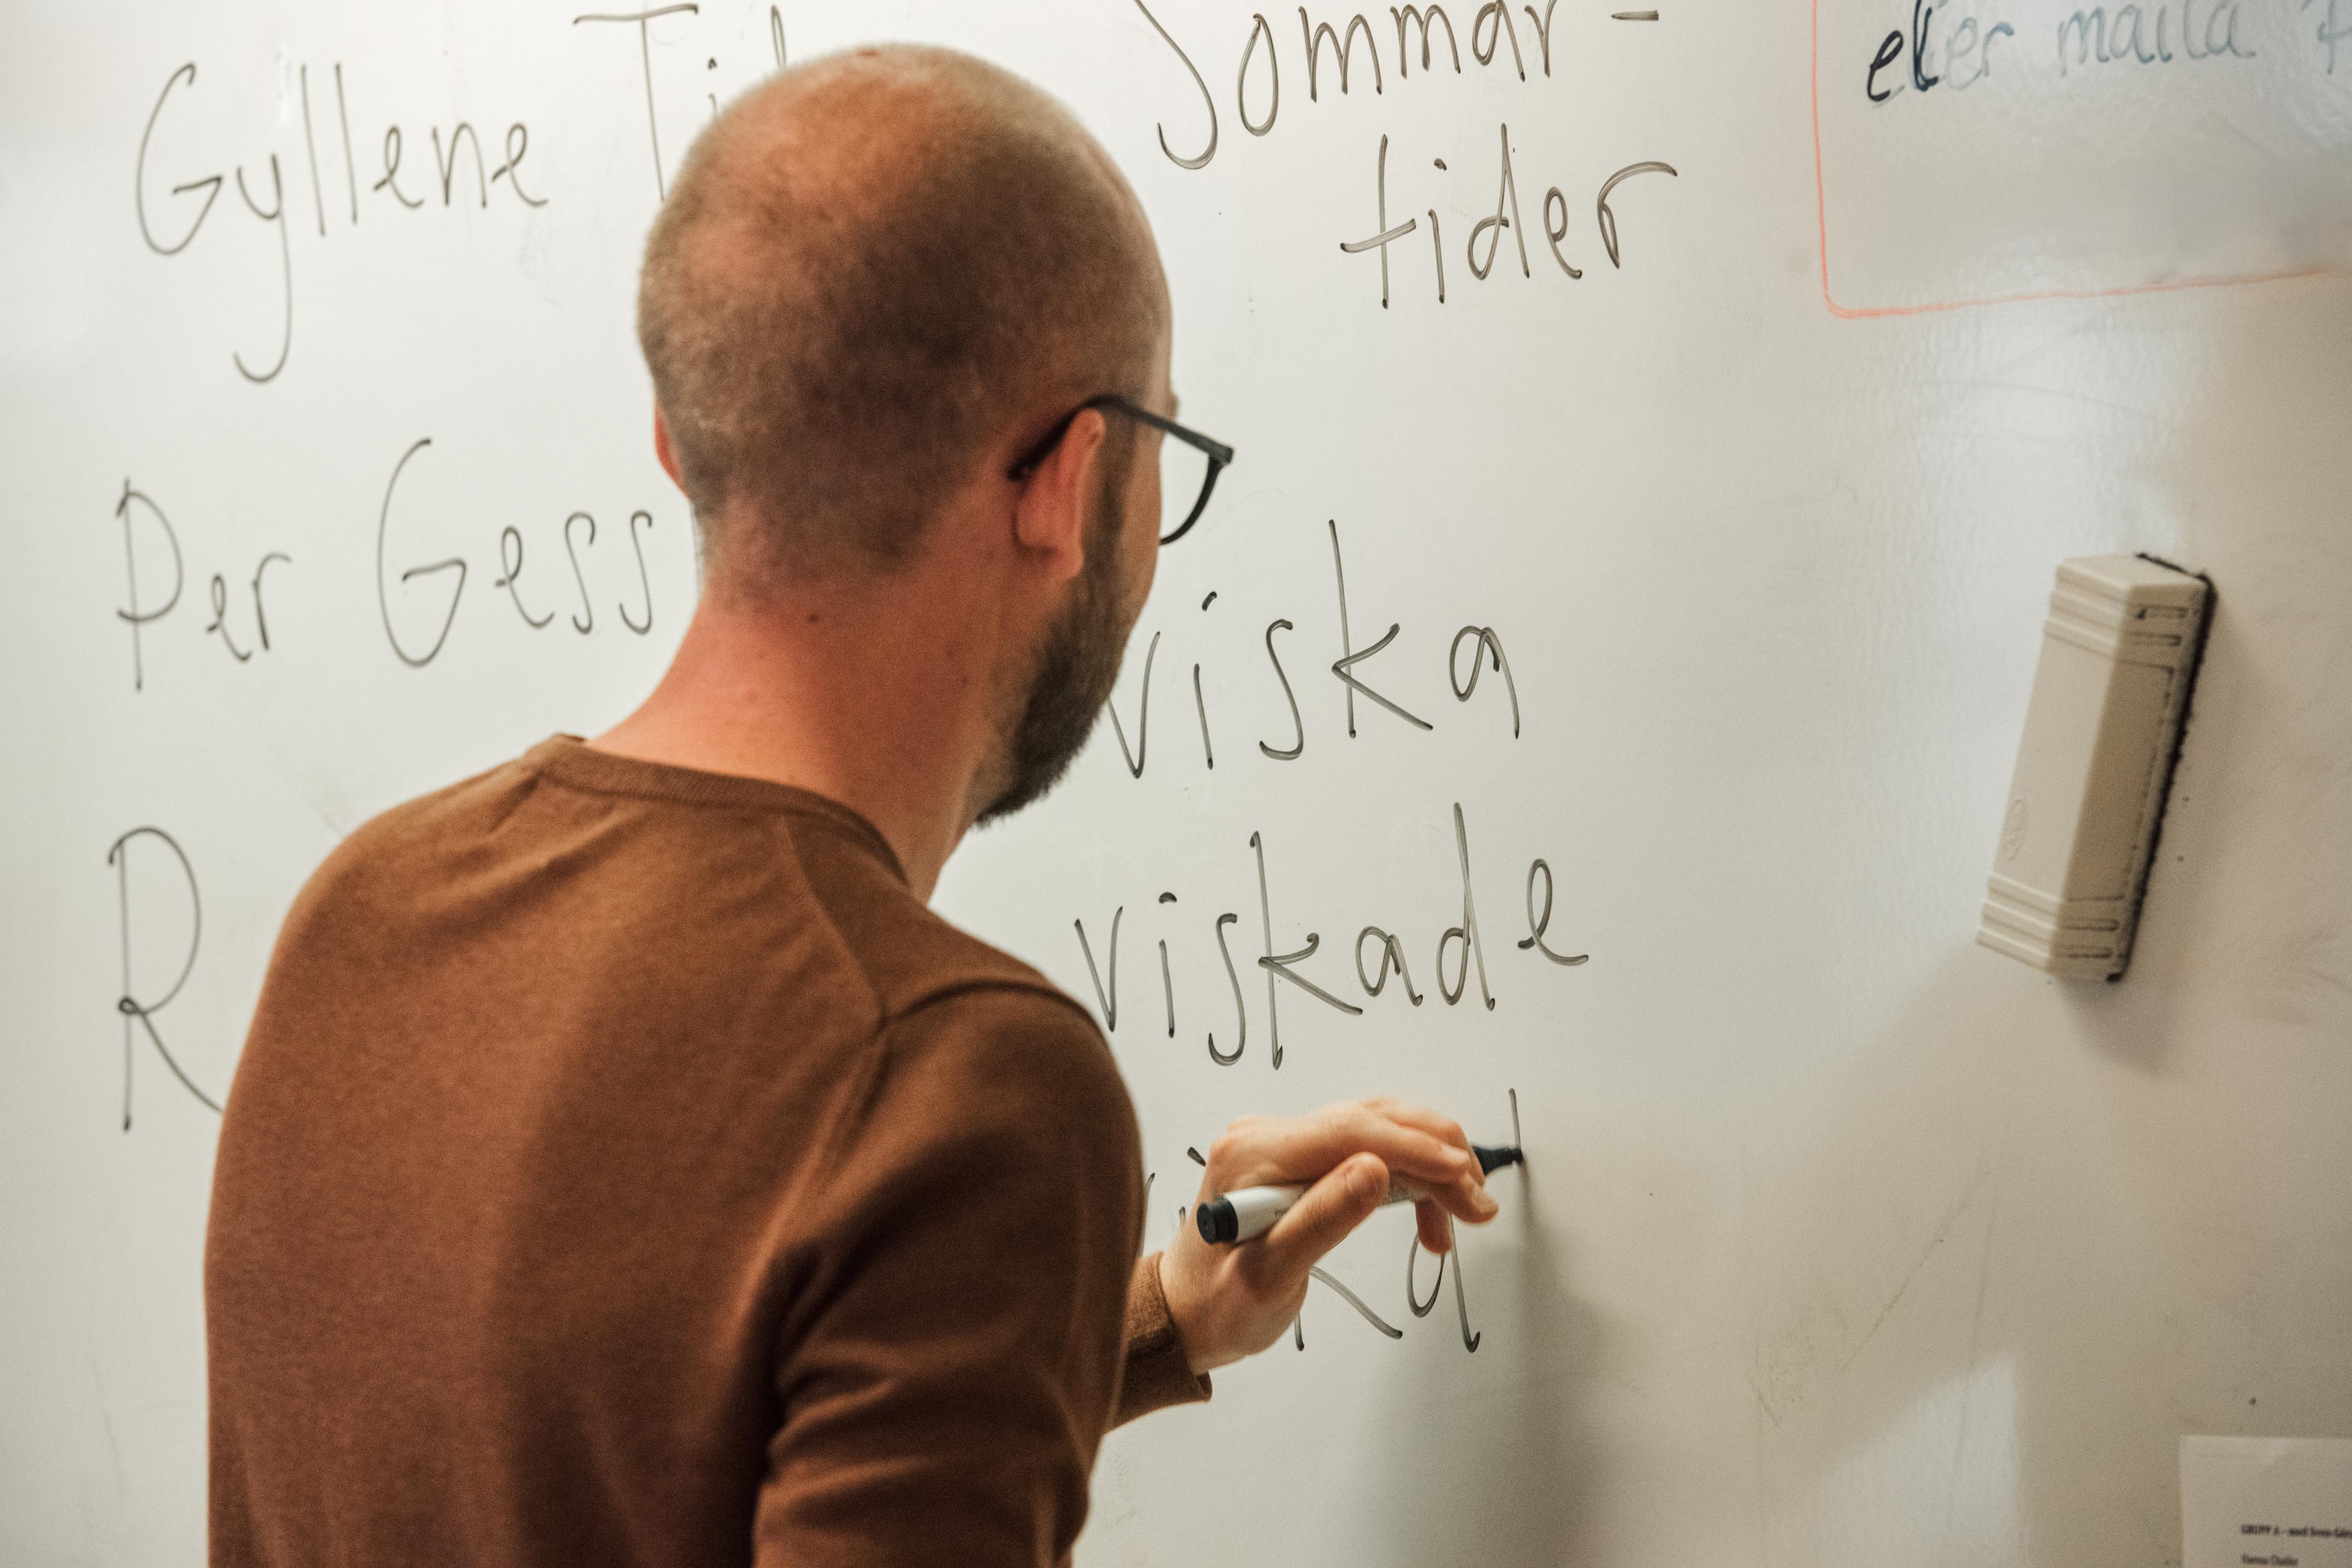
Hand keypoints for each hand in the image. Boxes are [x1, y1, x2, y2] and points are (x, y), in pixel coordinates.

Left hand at [1155, 1097, 1500, 1374]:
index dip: (1418, 1150)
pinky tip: (1431, 1219)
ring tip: (1467, 1211)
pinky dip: (1409, 1177)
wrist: (1185, 1314)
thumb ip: (1322, 1220)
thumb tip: (1378, 1171)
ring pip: (1379, 1130)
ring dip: (1431, 1165)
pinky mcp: (1300, 1158)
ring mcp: (1284, 1141)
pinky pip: (1369, 1149)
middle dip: (1437, 1157)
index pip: (1353, 1130)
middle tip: (1479, 1205)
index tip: (1466, 1179)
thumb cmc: (1219, 1305)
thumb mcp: (1268, 1276)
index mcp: (1254, 1151)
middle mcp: (1268, 1133)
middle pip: (1373, 1122)